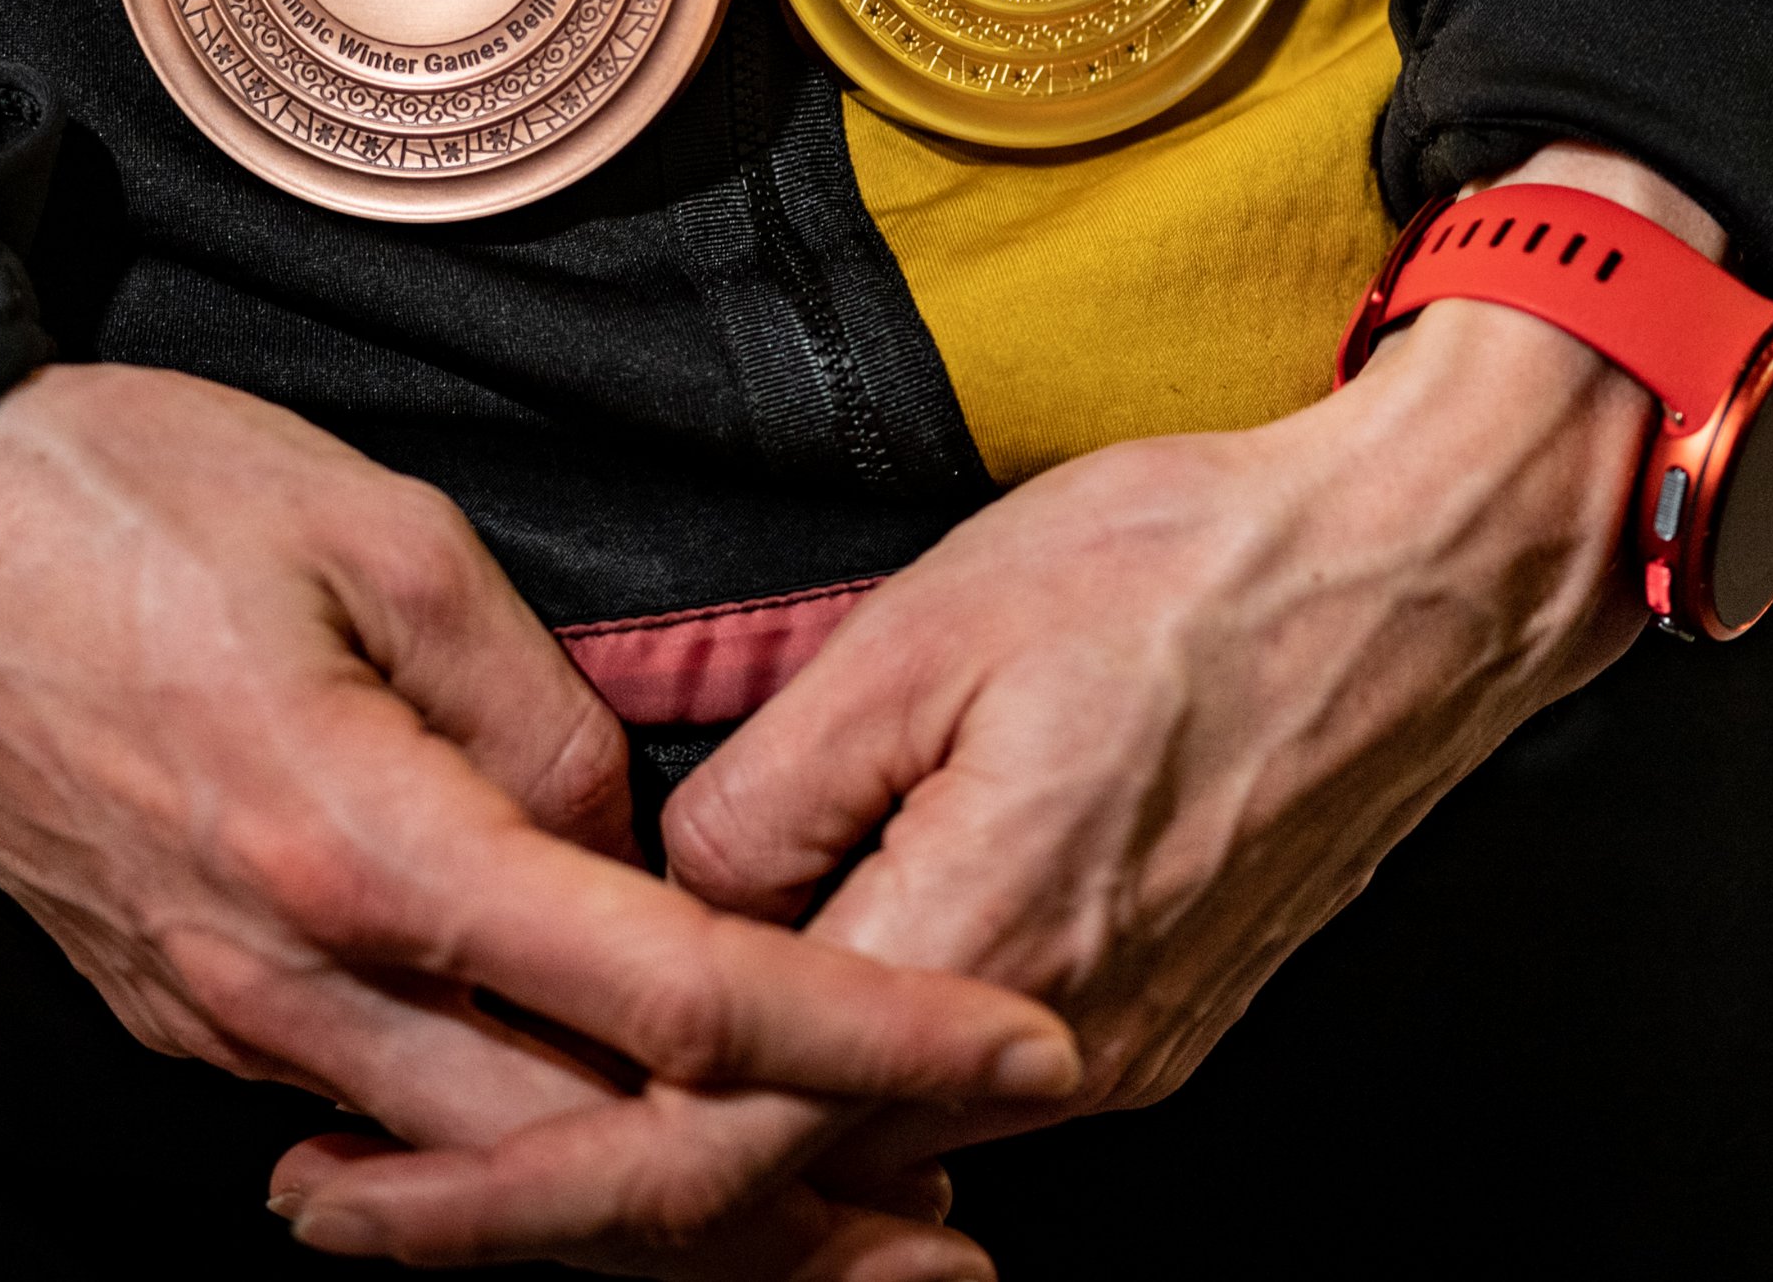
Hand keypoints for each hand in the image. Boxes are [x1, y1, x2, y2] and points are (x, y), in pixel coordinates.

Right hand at [0, 362, 1078, 1271]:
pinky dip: (518, 1163)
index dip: (863, 1037)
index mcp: (363, 839)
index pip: (673, 988)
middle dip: (789, 1212)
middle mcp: (293, 972)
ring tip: (833, 1228)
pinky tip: (612, 1155)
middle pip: (586, 1153)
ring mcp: (224, 1013)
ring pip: (481, 1176)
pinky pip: (383, 1120)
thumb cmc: (120, 493)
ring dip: (663, 1221)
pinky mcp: (181, 1008)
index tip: (1014, 1055)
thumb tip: (623, 839)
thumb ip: (533, 706)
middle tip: (960, 1238)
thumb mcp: (371, 530)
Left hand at [274, 148, 1703, 1264]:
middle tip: (347, 1191)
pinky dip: (786, 1114)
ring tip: (477, 1121)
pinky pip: (926, 1110)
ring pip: (835, 1161)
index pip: (689, 1147)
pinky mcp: (1144, 1020)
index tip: (349, 1197)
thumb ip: (768, 792)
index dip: (498, 1194)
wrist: (1425, 575)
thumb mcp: (926, 627)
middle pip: (749, 1196)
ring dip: (658, 1161)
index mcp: (969, 951)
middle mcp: (1047, 1054)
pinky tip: (692, 1069)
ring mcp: (1109, 1053)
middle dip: (537, 1207)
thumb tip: (668, 892)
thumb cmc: (1189, 565)